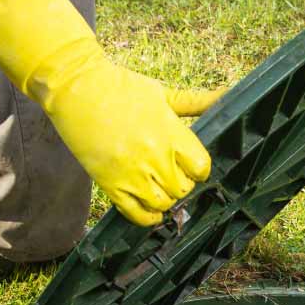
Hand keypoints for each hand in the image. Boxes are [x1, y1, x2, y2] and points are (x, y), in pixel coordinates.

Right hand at [0, 0, 217, 225]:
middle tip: (173, 174)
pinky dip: (148, 217)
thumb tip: (228, 95)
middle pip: (183, 188)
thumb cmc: (121, 87)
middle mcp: (154, 155)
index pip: (201, 167)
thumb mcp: (162, 93)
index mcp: (170, 131)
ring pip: (163, 204)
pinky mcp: (110, 183)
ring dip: (165, 199)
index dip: (199, 169)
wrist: (76, 88)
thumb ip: (195, 102)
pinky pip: (136, 214)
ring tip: (159, 187)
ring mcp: (131, 172)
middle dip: (181, 183)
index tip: (191, 166)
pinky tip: (150, 209)